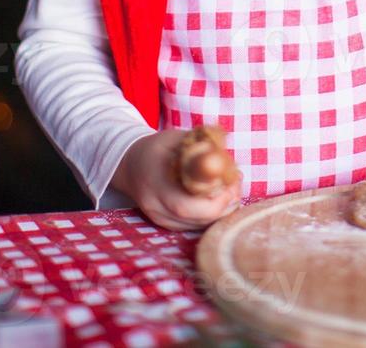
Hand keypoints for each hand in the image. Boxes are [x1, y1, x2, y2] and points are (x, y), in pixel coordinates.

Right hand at [112, 129, 243, 230]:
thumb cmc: (158, 148)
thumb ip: (200, 147)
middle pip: (196, 218)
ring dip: (221, 211)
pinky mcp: (164, 224)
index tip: (233, 180)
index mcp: (156, 180)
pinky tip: (216, 199)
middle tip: (235, 187)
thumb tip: (224, 158)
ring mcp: (159, 217)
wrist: (130, 164)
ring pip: (198, 225)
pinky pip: (193, 226)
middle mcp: (155, 204)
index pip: (188, 204)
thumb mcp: (177, 139)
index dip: (217, 198)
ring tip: (229, 190)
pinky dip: (209, 215)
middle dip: (224, 205)